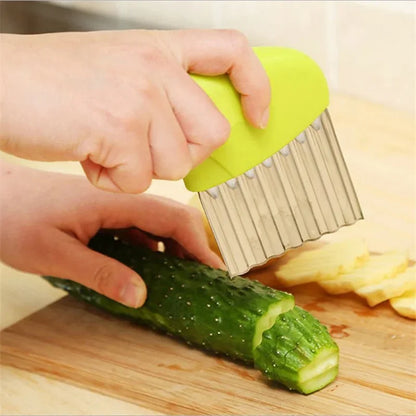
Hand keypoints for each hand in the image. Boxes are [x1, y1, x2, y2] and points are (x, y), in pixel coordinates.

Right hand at [0, 30, 270, 192]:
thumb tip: (192, 130)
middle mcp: (155, 66)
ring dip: (139, 168)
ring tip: (103, 146)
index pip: (233, 52)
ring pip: (175, 163)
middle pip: (212, 132)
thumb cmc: (52, 82)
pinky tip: (88, 155)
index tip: (256, 117)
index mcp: (160, 48)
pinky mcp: (119, 128)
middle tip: (146, 150)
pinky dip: (112, 180)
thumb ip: (162, 91)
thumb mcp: (118, 68)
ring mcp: (139, 96)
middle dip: (184, 156)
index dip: (255, 87)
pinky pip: (137, 179)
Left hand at [0, 161, 223, 306]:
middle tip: (203, 279)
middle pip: (172, 218)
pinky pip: (140, 232)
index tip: (214, 270)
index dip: (198, 243)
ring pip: (158, 226)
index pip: (171, 216)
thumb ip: (100, 273)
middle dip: (194, 248)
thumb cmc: (14, 219)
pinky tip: (153, 269)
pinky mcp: (106, 216)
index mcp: (114, 202)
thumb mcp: (54, 254)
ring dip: (176, 251)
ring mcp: (114, 208)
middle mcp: (120, 201)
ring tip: (183, 279)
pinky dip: (155, 251)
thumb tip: (141, 295)